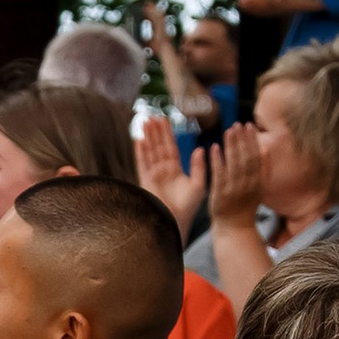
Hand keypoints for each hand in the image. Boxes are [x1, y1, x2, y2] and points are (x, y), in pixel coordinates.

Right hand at [133, 108, 205, 231]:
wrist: (174, 223)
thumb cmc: (188, 208)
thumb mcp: (198, 186)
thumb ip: (198, 167)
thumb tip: (200, 149)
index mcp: (175, 170)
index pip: (170, 147)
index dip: (167, 134)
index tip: (164, 120)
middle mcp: (162, 171)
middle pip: (158, 146)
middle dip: (155, 131)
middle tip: (152, 116)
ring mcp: (152, 175)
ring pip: (149, 152)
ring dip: (147, 137)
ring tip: (145, 122)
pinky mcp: (145, 182)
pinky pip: (141, 164)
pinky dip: (140, 152)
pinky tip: (139, 140)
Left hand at [208, 120, 265, 225]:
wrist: (235, 228)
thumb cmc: (246, 206)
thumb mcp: (260, 189)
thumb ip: (264, 170)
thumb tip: (267, 149)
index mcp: (258, 183)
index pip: (257, 157)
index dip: (253, 141)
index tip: (250, 126)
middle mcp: (248, 186)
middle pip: (246, 159)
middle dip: (243, 140)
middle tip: (238, 124)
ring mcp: (234, 190)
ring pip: (234, 165)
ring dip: (231, 146)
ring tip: (229, 131)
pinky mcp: (220, 194)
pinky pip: (219, 175)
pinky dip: (217, 160)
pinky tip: (215, 147)